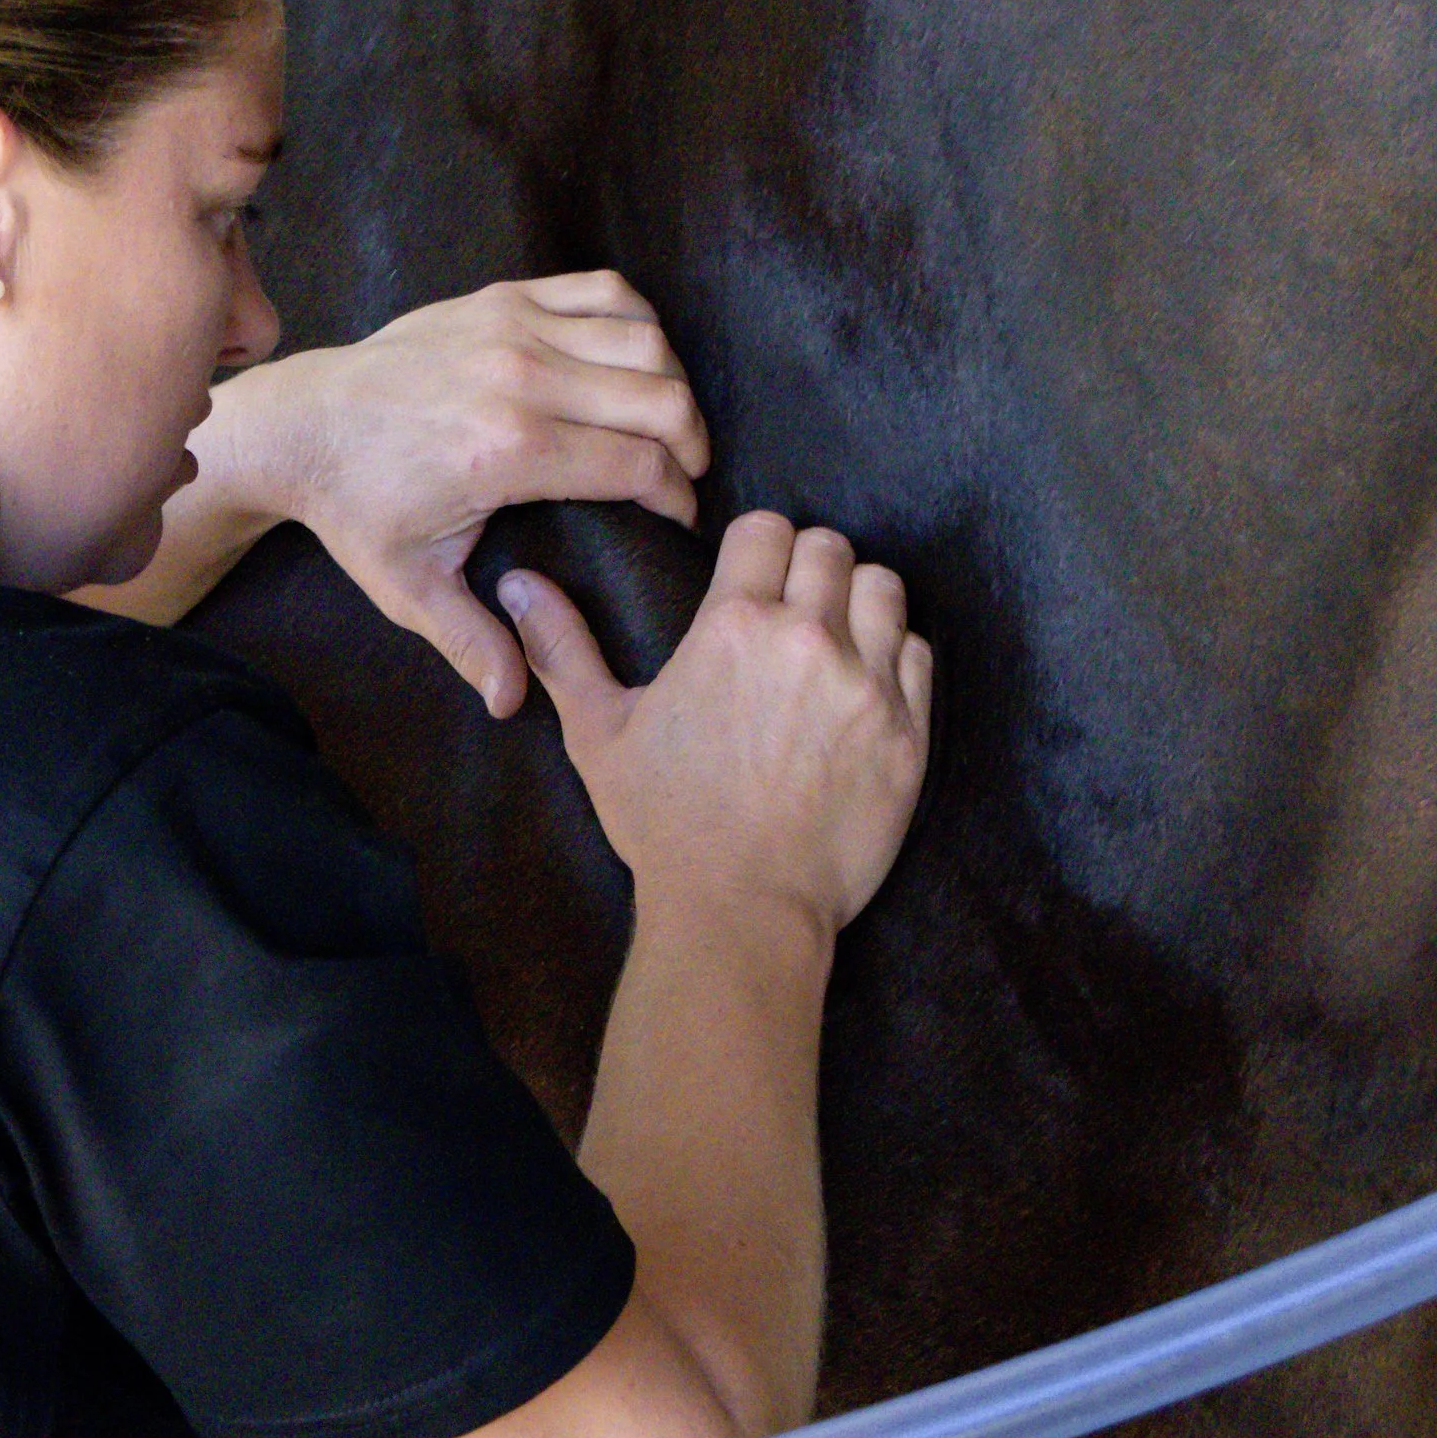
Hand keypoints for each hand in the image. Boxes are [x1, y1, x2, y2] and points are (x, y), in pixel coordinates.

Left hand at [235, 273, 708, 715]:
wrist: (304, 424)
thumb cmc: (358, 508)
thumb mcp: (410, 586)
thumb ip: (471, 641)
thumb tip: (513, 702)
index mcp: (507, 452)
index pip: (641, 464)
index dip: (678, 496)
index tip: (677, 517)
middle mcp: (519, 378)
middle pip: (662, 397)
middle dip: (692, 442)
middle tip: (683, 475)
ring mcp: (512, 327)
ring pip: (646, 340)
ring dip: (671, 384)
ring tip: (664, 425)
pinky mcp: (502, 296)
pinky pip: (605, 289)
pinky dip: (638, 322)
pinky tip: (631, 363)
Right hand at [497, 510, 932, 940]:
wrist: (742, 910)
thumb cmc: (665, 823)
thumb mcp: (598, 732)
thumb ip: (561, 648)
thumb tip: (517, 586)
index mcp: (734, 626)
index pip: (766, 527)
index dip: (754, 546)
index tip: (748, 575)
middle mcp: (808, 640)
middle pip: (830, 547)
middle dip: (806, 567)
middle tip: (788, 609)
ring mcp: (867, 685)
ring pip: (884, 588)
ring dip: (857, 602)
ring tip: (833, 638)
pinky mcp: (908, 731)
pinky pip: (919, 652)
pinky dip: (894, 656)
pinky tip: (863, 685)